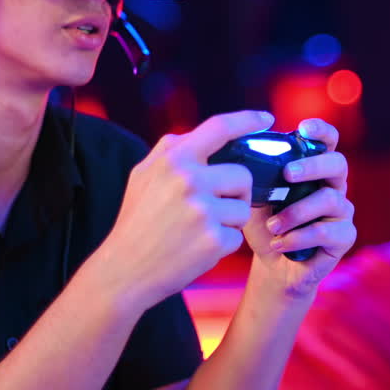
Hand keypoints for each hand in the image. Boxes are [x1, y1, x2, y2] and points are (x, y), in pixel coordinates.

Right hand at [101, 110, 271, 301]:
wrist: (124, 271)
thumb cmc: (136, 222)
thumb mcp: (142, 176)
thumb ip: (169, 151)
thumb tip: (195, 134)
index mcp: (173, 161)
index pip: (219, 128)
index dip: (247, 120)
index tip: (266, 118)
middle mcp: (189, 181)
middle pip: (242, 175)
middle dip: (236, 192)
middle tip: (215, 207)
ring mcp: (203, 212)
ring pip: (243, 209)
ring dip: (230, 221)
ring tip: (199, 231)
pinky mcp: (213, 241)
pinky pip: (237, 237)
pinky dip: (222, 245)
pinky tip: (197, 249)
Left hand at [243, 119, 355, 298]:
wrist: (273, 265)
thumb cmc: (265, 225)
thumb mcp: (255, 198)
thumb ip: (255, 176)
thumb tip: (238, 155)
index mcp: (314, 170)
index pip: (327, 141)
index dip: (320, 131)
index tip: (302, 128)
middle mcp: (333, 186)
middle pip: (337, 164)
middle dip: (313, 166)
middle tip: (288, 173)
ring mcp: (342, 212)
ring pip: (331, 199)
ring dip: (296, 212)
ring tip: (272, 226)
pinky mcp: (344, 237)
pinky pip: (327, 231)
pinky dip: (299, 237)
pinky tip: (279, 243)